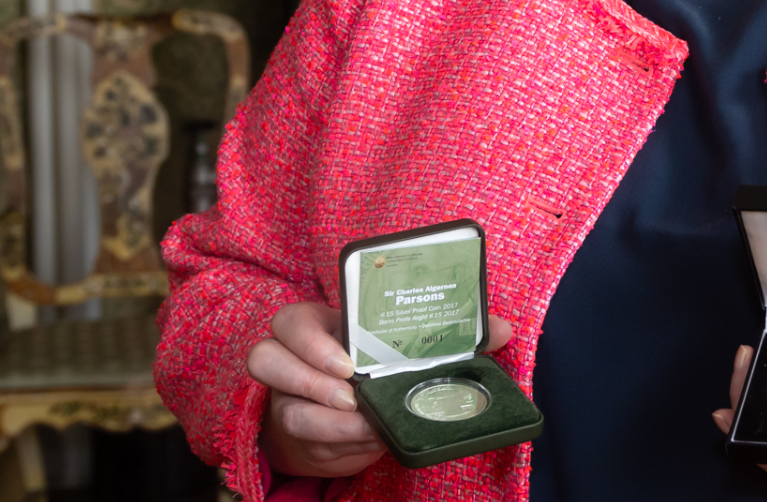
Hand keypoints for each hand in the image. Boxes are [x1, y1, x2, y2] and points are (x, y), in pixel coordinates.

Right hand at [247, 301, 514, 477]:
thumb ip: (445, 335)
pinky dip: (338, 446)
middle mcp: (289, 359)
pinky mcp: (292, 435)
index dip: (311, 342)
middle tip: (352, 396)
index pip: (291, 321)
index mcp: (314, 325)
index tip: (348, 362)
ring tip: (364, 424)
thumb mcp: (398, 343)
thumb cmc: (372, 364)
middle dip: (309, 380)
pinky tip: (367, 443)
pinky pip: (304, 443)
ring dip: (325, 420)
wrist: (342, 408)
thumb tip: (500, 328)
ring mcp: (285, 399)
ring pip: (284, 408)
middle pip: (266, 359)